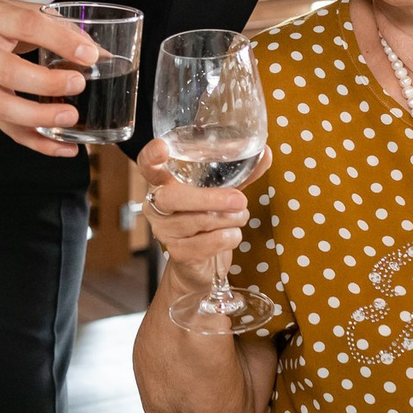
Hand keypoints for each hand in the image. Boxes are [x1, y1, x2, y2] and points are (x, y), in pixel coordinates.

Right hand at [0, 0, 96, 157]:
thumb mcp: (15, 11)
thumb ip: (57, 26)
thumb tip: (97, 52)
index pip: (27, 27)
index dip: (60, 40)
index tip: (88, 54)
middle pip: (10, 73)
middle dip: (47, 83)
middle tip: (77, 84)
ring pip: (4, 107)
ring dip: (40, 118)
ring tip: (70, 118)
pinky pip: (7, 129)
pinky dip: (37, 142)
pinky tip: (63, 147)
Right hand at [133, 137, 269, 281]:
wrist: (202, 265)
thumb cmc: (208, 220)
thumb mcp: (222, 192)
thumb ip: (240, 173)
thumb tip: (265, 153)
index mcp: (164, 183)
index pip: (147, 166)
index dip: (151, 156)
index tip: (162, 147)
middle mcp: (157, 206)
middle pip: (174, 196)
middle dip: (210, 198)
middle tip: (240, 199)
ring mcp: (164, 231)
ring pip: (198, 220)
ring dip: (229, 218)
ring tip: (241, 216)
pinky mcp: (177, 253)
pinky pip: (207, 243)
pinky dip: (228, 237)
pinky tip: (233, 234)